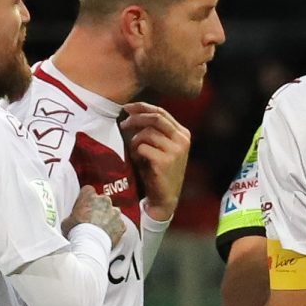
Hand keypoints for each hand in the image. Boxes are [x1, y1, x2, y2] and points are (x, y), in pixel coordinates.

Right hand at [73, 183, 123, 239]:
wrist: (89, 244)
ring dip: (108, 218)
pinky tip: (107, 235)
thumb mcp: (67, 221)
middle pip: (102, 201)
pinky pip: (119, 225)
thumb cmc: (77, 232)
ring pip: (112, 212)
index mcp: (89, 196)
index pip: (88, 191)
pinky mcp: (121, 224)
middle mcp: (104, 200)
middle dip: (98, 209)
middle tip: (92, 220)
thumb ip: (72, 216)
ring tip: (100, 229)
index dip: (86, 199)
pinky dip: (115, 229)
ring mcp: (114, 212)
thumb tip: (71, 220)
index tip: (85, 206)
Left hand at [119, 102, 191, 219]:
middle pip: (155, 118)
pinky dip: (136, 153)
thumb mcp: (161, 146)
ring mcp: (176, 150)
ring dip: (136, 141)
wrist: (164, 198)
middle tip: (123, 124)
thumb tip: (132, 112)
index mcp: (183, 134)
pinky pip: (143, 147)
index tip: (127, 108)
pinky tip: (139, 162)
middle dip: (136, 118)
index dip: (142, 107)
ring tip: (136, 153)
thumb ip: (153, 129)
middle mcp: (182, 140)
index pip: (161, 112)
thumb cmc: (158, 171)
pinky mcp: (165, 161)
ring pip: (147, 133)